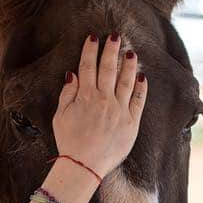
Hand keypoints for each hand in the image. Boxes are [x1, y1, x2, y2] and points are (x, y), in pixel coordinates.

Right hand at [53, 33, 146, 177]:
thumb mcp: (60, 117)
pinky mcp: (131, 123)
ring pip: (126, 81)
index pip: (87, 68)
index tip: (93, 37)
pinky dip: (141, 88)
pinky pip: (138, 101)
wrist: (83, 166)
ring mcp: (120, 111)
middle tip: (115, 36)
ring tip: (131, 51)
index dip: (90, 51)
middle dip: (111, 50)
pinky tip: (142, 76)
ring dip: (128, 64)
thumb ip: (67, 94)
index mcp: (85, 97)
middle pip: (108, 69)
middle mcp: (104, 100)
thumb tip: (72, 74)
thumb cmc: (69, 142)